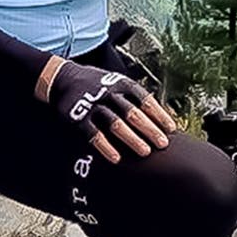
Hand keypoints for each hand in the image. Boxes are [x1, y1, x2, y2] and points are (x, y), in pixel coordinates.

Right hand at [40, 59, 178, 163]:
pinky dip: (105, 146)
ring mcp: (93, 105)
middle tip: (163, 144)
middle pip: (133, 113)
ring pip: (115, 123)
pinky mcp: (78, 117)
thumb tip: (163, 118)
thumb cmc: (99, 85)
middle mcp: (109, 93)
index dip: (159, 115)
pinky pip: (93, 134)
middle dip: (149, 129)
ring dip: (132, 138)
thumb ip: (136, 98)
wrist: (64, 78)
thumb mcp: (118, 83)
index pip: (145, 100)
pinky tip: (116, 158)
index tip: (172, 129)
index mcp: (122, 84)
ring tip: (145, 152)